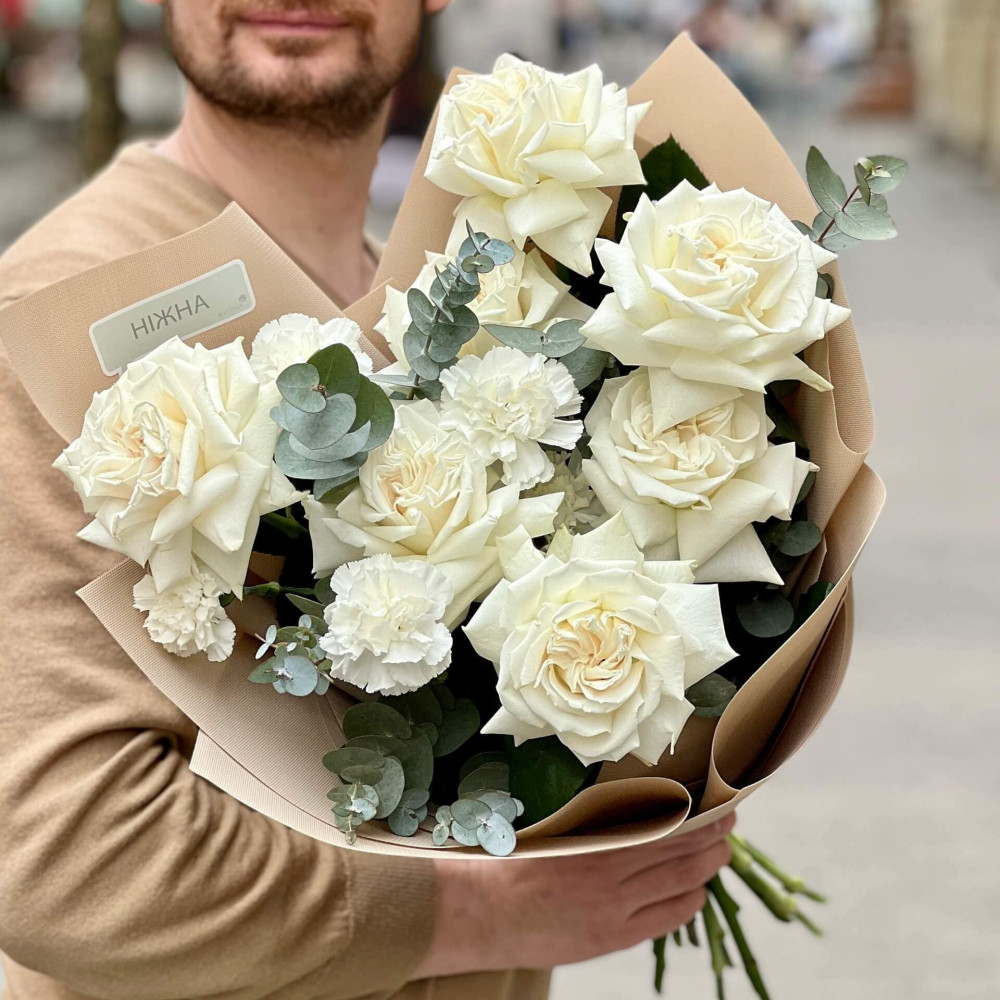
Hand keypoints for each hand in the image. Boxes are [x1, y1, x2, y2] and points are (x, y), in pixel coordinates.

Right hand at [414, 812, 734, 977]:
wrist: (486, 910)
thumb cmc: (514, 858)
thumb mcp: (559, 823)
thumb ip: (600, 814)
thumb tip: (642, 799)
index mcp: (595, 828)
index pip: (666, 812)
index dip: (699, 806)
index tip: (716, 794)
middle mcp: (612, 863)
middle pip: (683, 843)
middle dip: (714, 830)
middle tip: (731, 817)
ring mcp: (616, 903)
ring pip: (684, 878)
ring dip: (710, 862)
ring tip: (723, 850)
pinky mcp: (614, 935)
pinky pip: (669, 916)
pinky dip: (690, 899)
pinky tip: (697, 890)